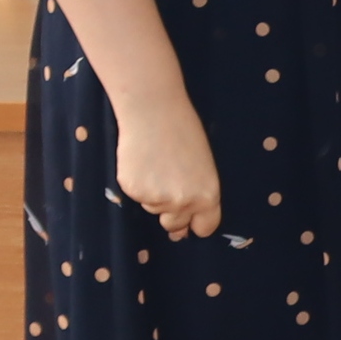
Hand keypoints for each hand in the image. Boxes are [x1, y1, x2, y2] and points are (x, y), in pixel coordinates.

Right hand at [115, 93, 222, 240]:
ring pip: (153, 208)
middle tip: (168, 186)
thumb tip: (185, 221)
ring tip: (156, 165)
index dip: (196, 224)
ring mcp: (156, 199)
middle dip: (172, 213)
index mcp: (208, 196)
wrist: (154, 112)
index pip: (205, 227)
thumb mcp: (204, 166)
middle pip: (175, 225)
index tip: (190, 221)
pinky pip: (137, 196)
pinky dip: (138, 185)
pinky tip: (142, 163)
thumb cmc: (184, 132)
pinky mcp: (133, 191)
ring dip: (154, 195)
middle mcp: (183, 202)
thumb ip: (199, 193)